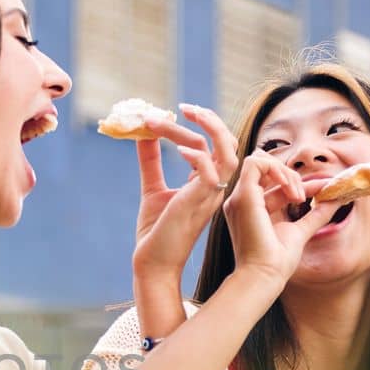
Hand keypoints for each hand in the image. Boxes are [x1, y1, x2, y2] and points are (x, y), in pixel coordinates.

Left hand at [130, 104, 240, 275]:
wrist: (152, 262)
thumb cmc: (156, 231)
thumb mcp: (153, 188)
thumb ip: (151, 161)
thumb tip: (142, 134)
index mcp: (207, 182)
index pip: (209, 145)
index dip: (192, 126)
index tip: (166, 115)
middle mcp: (214, 186)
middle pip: (224, 142)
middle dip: (208, 119)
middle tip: (183, 107)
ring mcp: (210, 195)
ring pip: (226, 152)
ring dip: (208, 128)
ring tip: (184, 114)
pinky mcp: (199, 204)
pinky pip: (211, 173)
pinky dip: (197, 156)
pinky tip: (175, 150)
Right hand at [222, 152, 333, 287]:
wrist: (264, 276)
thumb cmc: (277, 261)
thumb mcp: (302, 230)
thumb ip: (317, 213)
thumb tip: (338, 198)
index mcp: (253, 209)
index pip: (275, 183)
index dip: (299, 182)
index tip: (322, 190)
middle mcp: (243, 201)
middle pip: (265, 167)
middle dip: (289, 174)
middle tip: (304, 197)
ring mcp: (240, 198)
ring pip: (259, 160)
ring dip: (284, 172)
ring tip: (298, 195)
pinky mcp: (243, 196)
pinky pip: (256, 164)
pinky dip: (277, 169)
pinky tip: (291, 191)